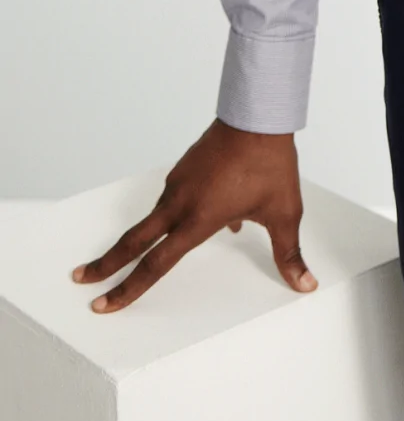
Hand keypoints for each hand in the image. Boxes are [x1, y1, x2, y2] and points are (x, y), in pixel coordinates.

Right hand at [70, 118, 317, 312]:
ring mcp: (179, 182)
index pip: (155, 264)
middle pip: (133, 240)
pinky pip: (176, 198)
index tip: (104, 303)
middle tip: (82, 278)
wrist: (259, 117)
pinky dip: (180, 212)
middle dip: (106, 263)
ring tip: (173, 240)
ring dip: (152, 235)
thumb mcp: (284, 213)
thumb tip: (305, 283)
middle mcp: (180, 202)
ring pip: (158, 217)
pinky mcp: (184, 167)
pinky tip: (215, 211)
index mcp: (197, 220)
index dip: (129, 288)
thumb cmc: (270, 164)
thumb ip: (289, 253)